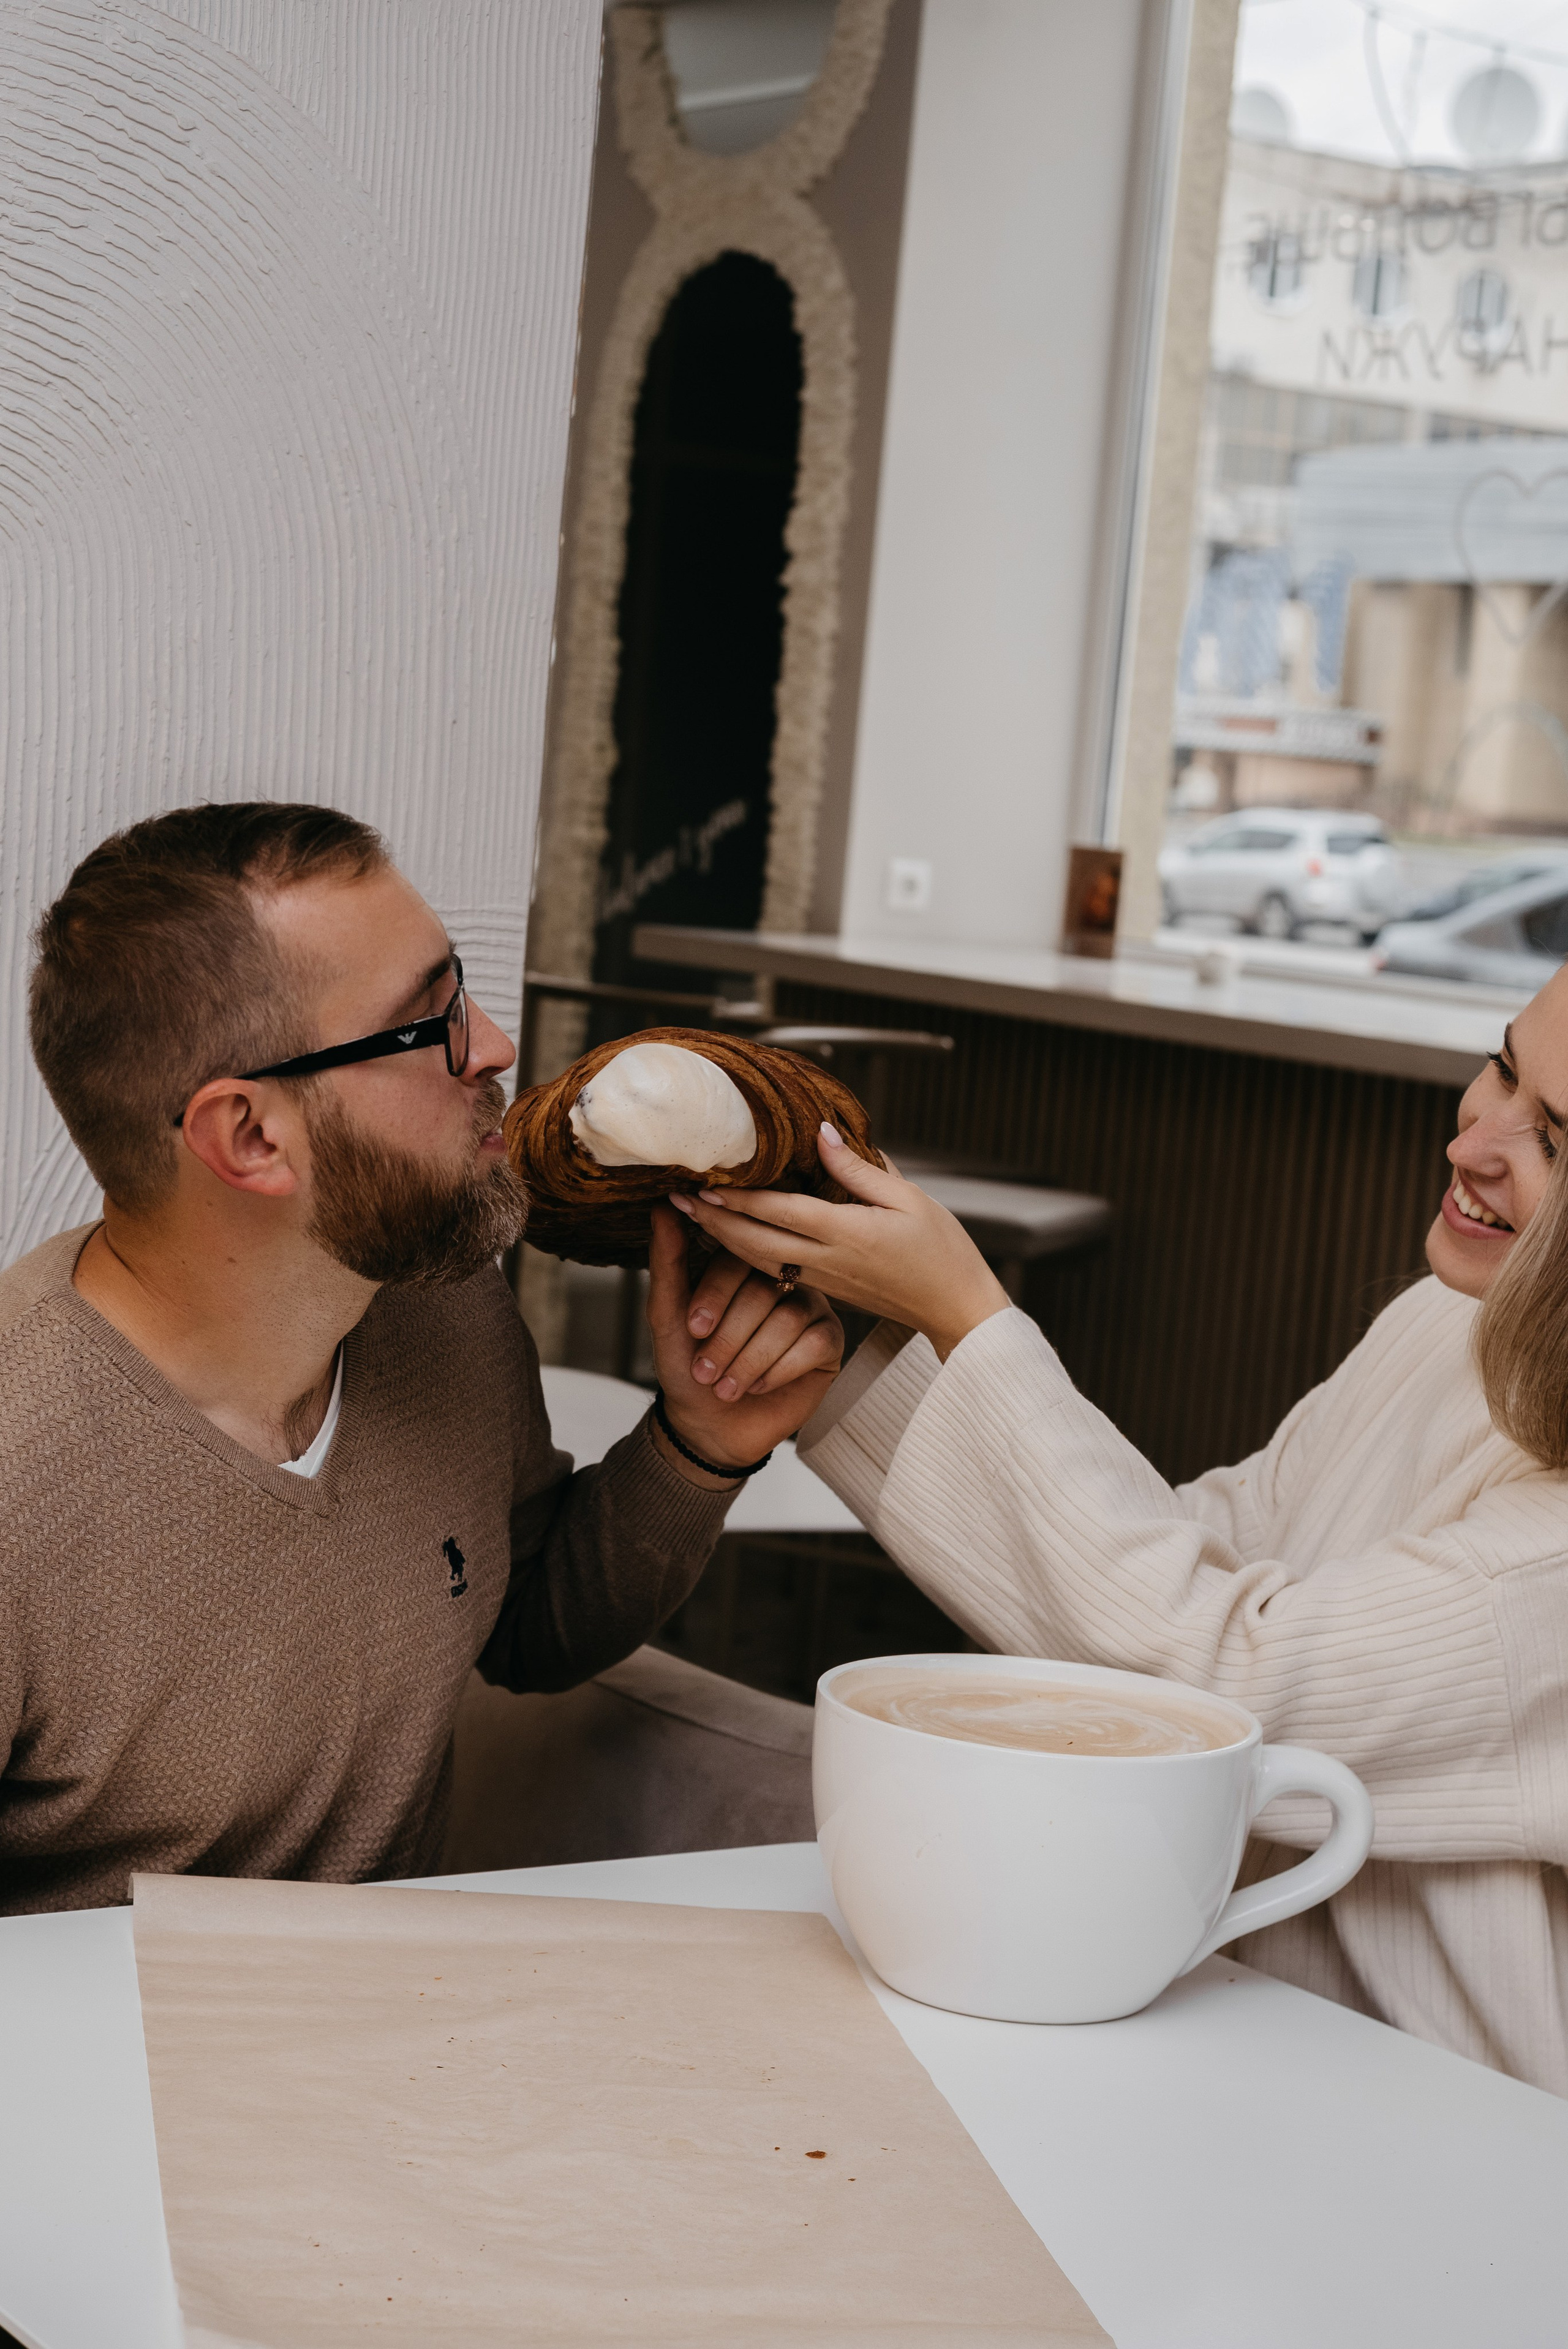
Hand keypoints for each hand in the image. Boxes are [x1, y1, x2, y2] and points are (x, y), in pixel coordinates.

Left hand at [645, 1202, 843, 1479]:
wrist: (709, 1425)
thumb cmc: (686, 1367)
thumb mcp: (667, 1316)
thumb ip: (667, 1261)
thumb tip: (662, 1206)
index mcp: (742, 1264)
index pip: (737, 1258)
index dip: (715, 1295)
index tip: (693, 1329)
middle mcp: (780, 1278)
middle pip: (764, 1291)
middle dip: (729, 1338)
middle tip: (705, 1371)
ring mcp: (809, 1307)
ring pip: (788, 1320)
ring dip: (750, 1360)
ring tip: (726, 1386)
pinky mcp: (829, 1341)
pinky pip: (814, 1344)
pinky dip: (779, 1371)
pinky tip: (757, 1387)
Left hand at [670, 1125, 1010, 1360]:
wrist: (956, 1310)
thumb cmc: (942, 1253)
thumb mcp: (908, 1199)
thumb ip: (859, 1169)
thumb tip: (821, 1134)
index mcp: (846, 1233)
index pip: (778, 1213)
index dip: (736, 1199)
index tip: (702, 1183)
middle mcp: (827, 1260)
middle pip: (754, 1241)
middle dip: (712, 1222)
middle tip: (677, 1199)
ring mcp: (824, 1281)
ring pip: (759, 1260)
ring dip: (722, 1240)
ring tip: (694, 1218)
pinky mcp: (828, 1291)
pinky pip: (777, 1272)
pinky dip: (748, 1255)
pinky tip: (733, 1241)